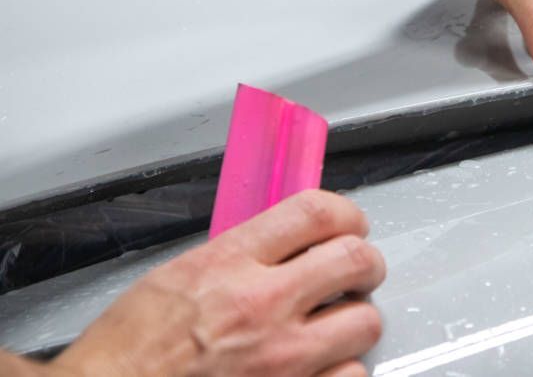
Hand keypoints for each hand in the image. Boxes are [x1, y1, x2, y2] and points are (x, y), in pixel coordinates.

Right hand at [51, 190, 384, 376]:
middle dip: (365, 263)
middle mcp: (260, 305)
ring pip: (365, 322)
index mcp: (228, 263)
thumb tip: (283, 243)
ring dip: (357, 321)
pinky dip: (343, 371)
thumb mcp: (176, 277)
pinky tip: (324, 367)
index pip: (315, 212)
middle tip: (358, 271)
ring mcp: (281, 357)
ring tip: (340, 323)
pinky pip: (351, 376)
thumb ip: (237, 255)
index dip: (347, 213)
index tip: (350, 224)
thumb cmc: (126, 353)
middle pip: (356, 260)